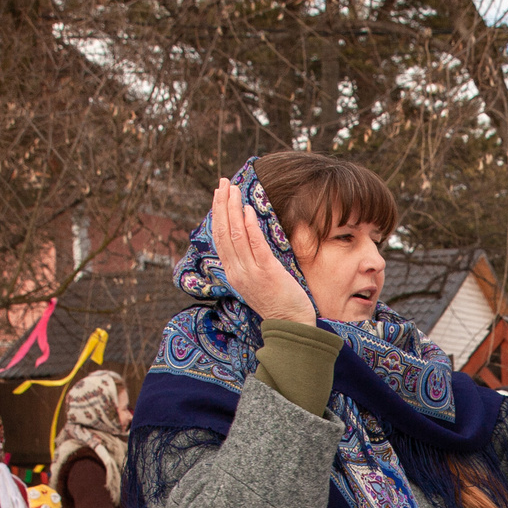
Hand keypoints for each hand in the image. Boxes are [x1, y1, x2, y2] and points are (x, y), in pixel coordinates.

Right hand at [212, 178, 316, 325]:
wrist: (290, 325)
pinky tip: (247, 210)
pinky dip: (249, 226)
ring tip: (234, 189)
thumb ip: (250, 261)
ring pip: (236, 235)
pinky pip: (255, 246)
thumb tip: (249, 237)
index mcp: (233, 272)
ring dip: (233, 209)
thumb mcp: (257, 280)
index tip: (219, 195)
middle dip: (222, 205)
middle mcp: (237, 271)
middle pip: (223, 232)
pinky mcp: (267, 272)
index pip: (219, 238)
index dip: (218, 214)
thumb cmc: (277, 301)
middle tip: (223, 183)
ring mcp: (250, 272)